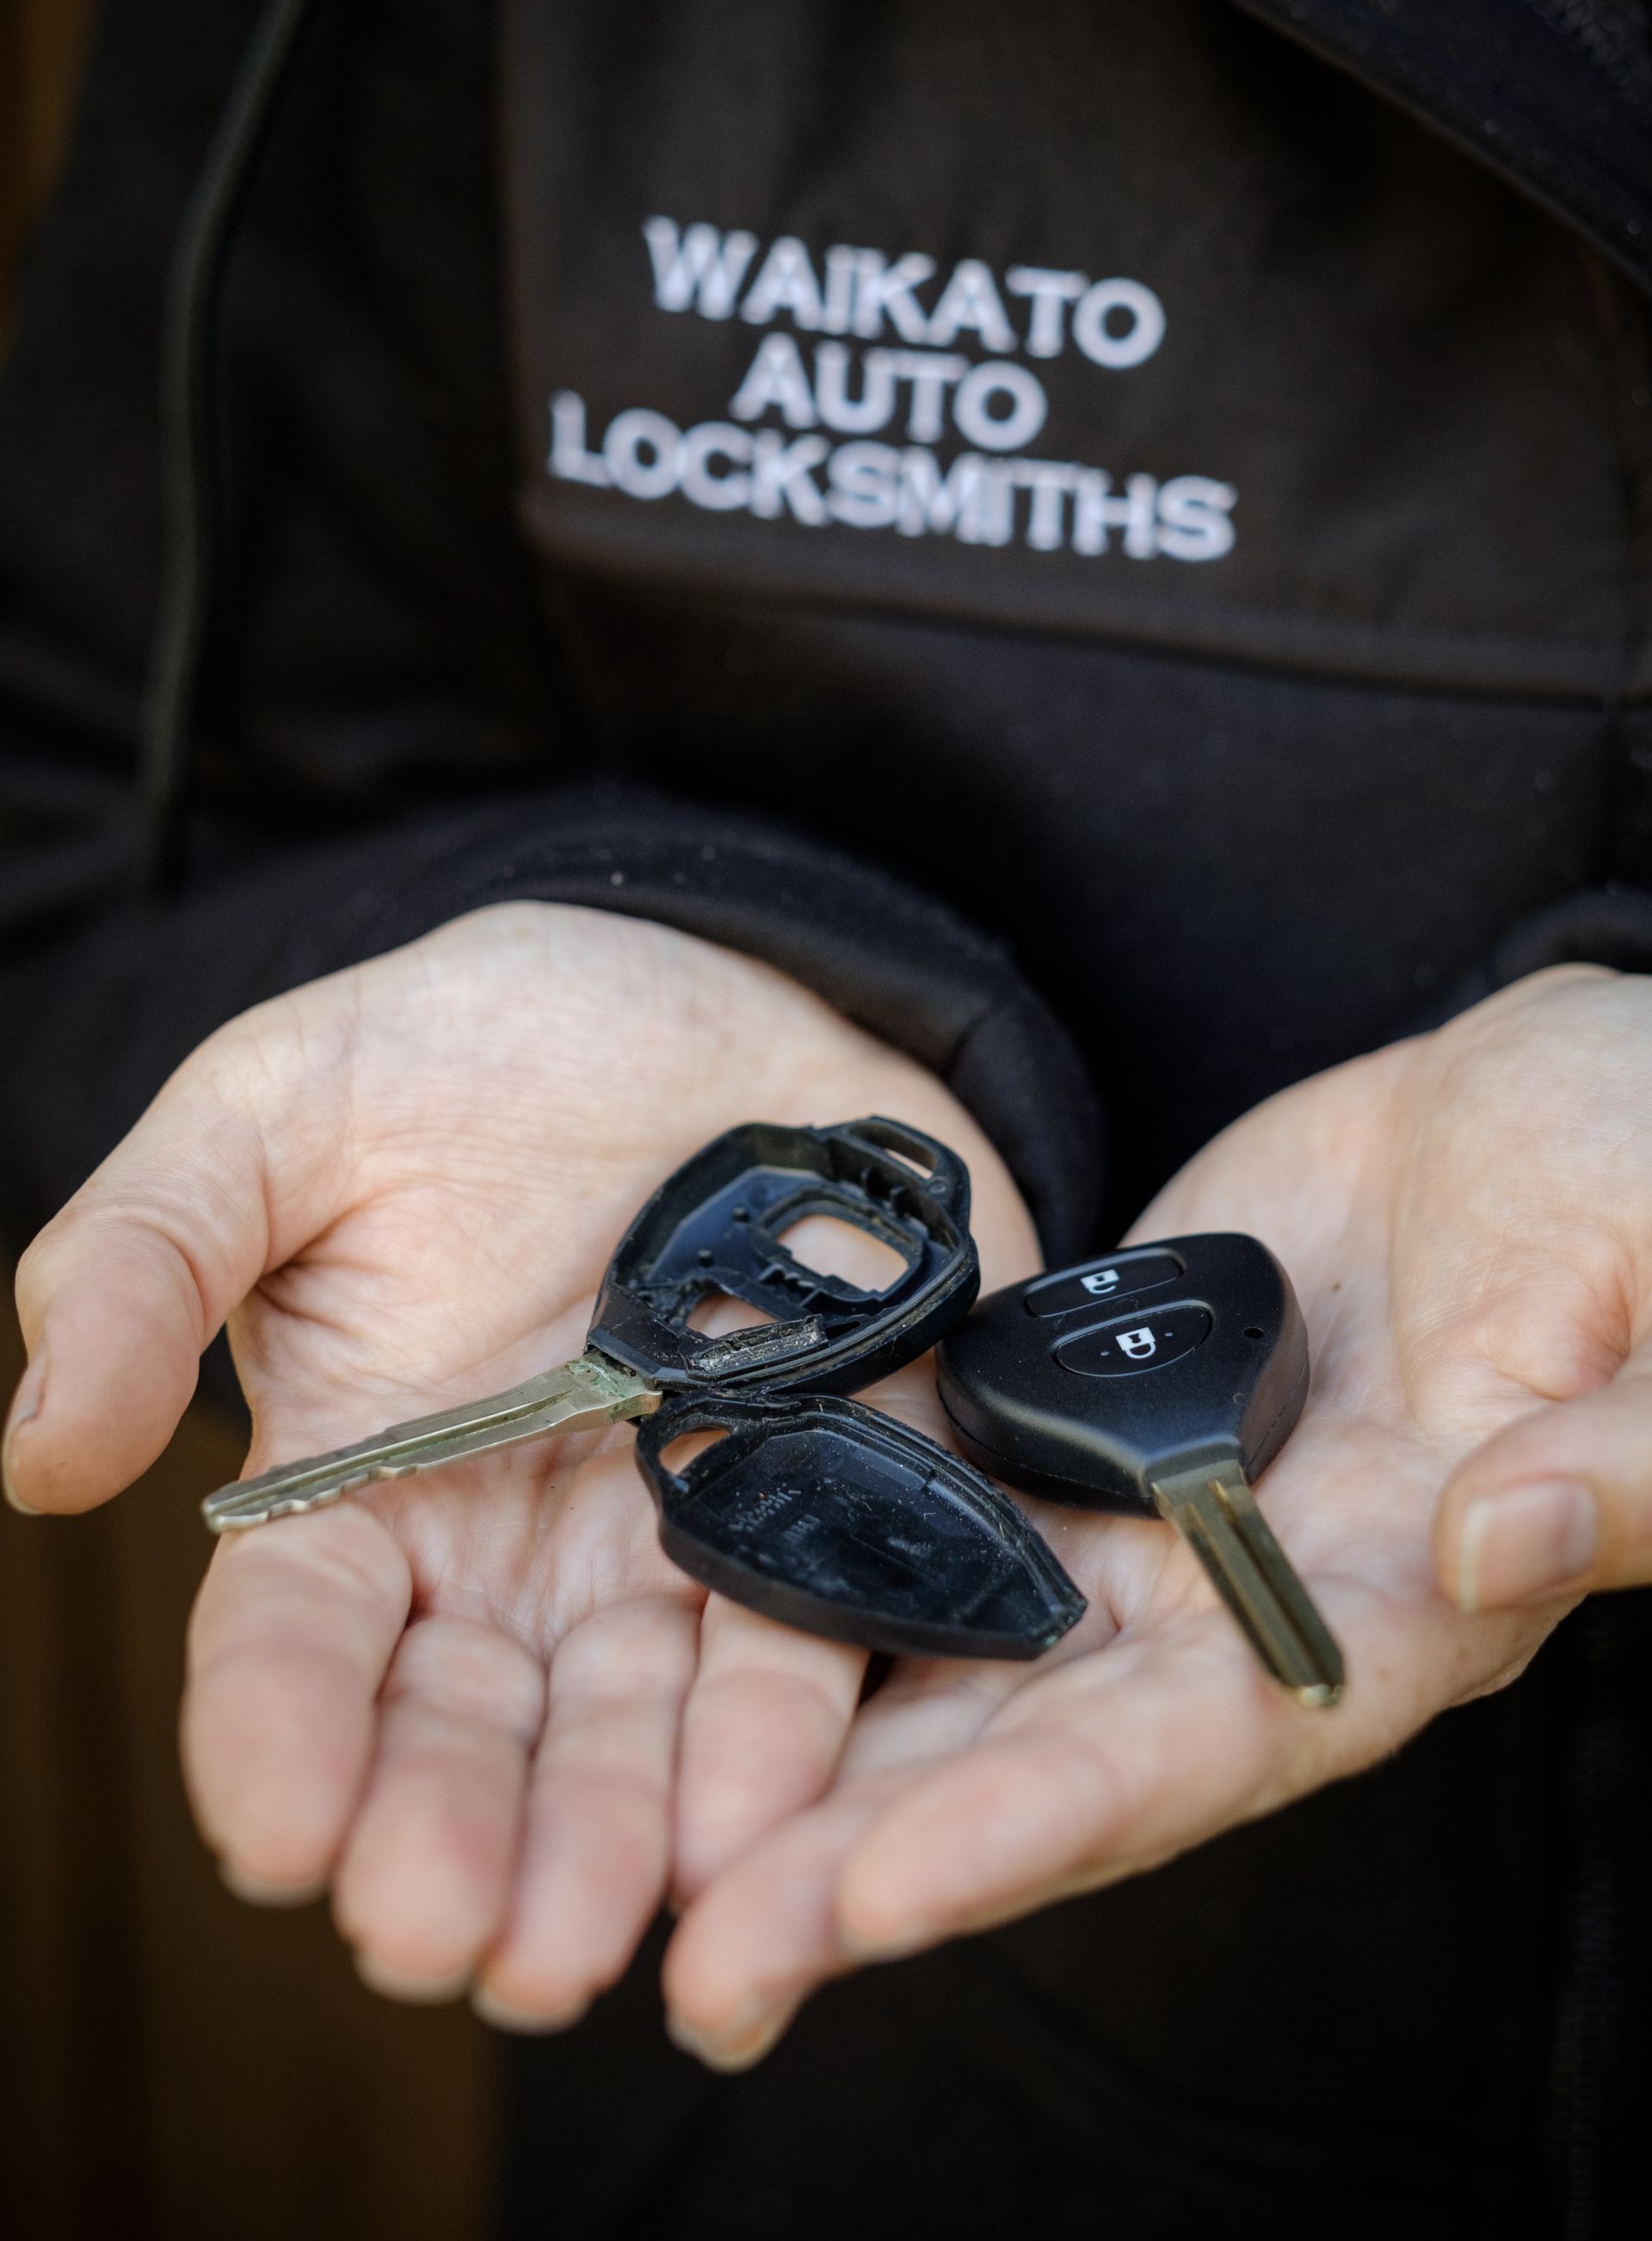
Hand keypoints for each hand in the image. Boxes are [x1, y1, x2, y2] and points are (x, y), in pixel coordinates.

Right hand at [3, 901, 1034, 2022]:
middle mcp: (518, 1551)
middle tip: (445, 1940)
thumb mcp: (278, 1111)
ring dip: (613, 1843)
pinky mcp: (841, 1496)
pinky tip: (767, 1823)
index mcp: (364, 1482)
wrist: (703, 982)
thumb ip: (146, 1259)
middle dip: (454, 1840)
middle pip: (471, 1728)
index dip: (279, 1738)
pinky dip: (790, 1733)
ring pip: (638, 1727)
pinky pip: (818, 1631)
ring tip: (593, 1943)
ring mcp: (682, 1536)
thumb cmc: (466, 1043)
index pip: (297, 1643)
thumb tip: (39, 1460)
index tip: (280, 1832)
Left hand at [659, 965, 1651, 2068]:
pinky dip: (841, 1545)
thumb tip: (1495, 1537)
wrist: (1554, 1085)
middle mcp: (1255, 1588)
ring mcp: (1163, 1495)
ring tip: (656, 1827)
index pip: (1203, 1752)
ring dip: (824, 1736)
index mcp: (1406, 1607)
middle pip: (1044, 1745)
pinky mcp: (1098, 1390)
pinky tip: (705, 1592)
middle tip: (695, 1954)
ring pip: (971, 1638)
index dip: (1037, 1828)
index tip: (862, 1899)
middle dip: (873, 1853)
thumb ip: (1625, 1455)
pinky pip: (953, 1478)